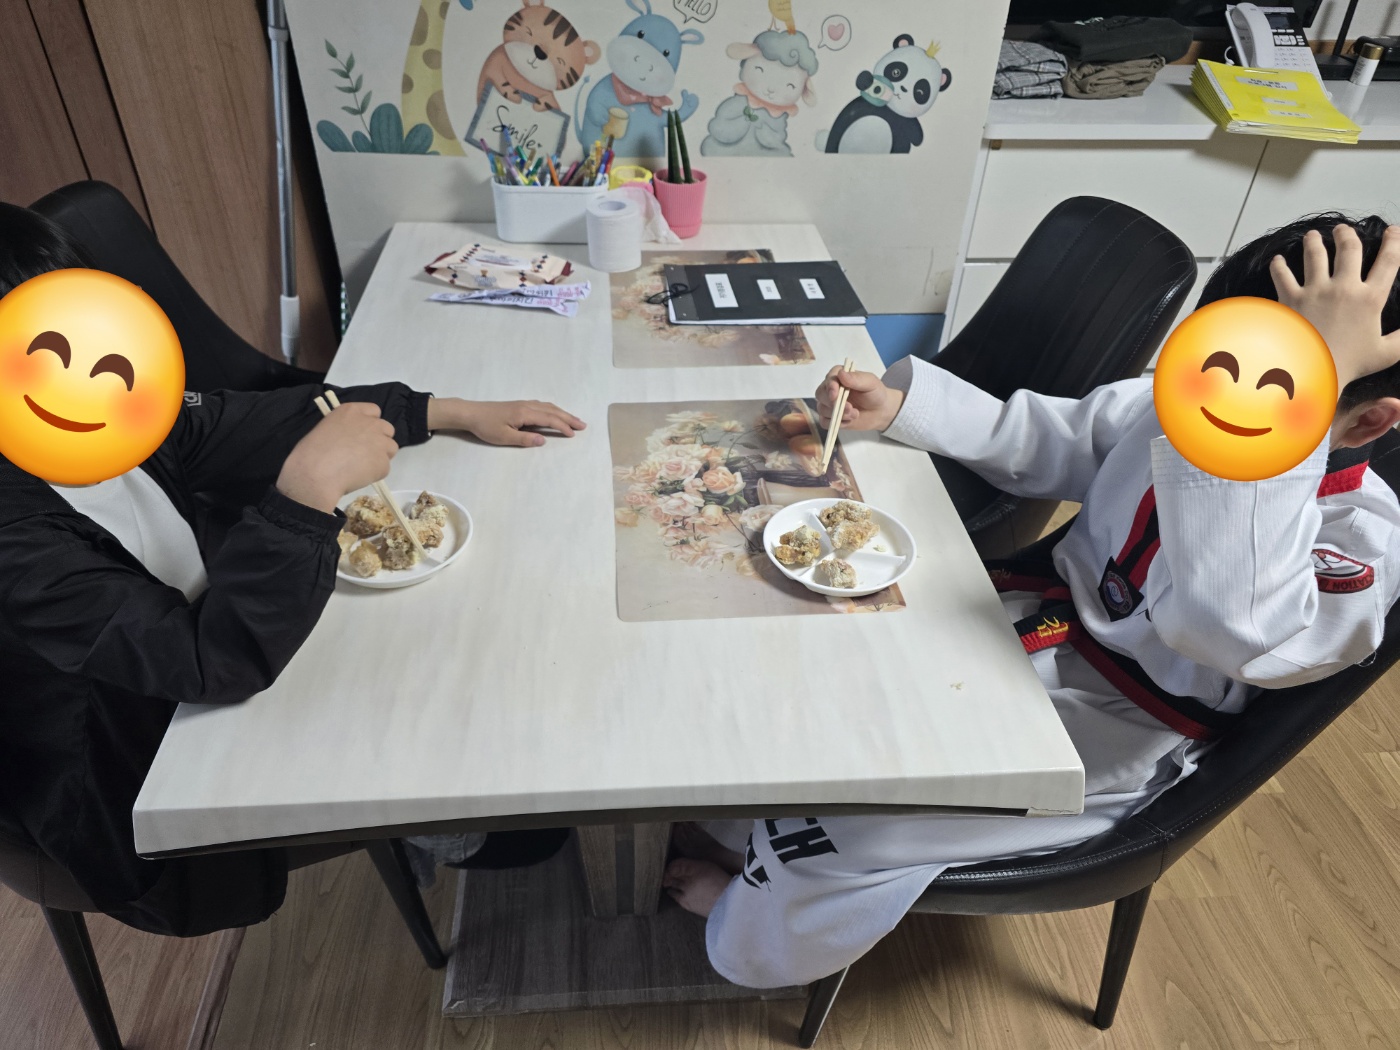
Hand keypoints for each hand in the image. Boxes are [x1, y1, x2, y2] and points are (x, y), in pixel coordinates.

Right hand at [276, 401, 398, 512]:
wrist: (316, 473)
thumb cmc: (312, 452)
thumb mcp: (327, 428)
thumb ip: (346, 429)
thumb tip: (353, 439)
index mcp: (352, 411)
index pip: (374, 411)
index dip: (370, 423)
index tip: (363, 434)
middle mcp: (370, 423)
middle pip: (387, 429)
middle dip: (380, 440)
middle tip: (364, 453)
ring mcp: (379, 442)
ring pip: (391, 448)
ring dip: (381, 456)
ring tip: (361, 467)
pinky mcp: (383, 462)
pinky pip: (384, 468)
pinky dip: (375, 474)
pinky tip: (358, 477)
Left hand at [427, 397, 586, 446]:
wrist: (470, 413)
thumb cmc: (485, 427)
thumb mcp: (504, 437)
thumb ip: (524, 439)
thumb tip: (544, 440)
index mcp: (524, 413)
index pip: (549, 419)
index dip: (563, 426)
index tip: (574, 434)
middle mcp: (527, 406)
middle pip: (552, 410)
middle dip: (568, 418)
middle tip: (583, 425)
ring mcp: (523, 404)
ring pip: (548, 407)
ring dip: (562, 413)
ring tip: (573, 419)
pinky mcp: (519, 405)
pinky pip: (541, 405)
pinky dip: (552, 409)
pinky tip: (554, 413)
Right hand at [815, 366, 904, 431]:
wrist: (880, 411)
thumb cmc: (875, 393)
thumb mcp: (871, 383)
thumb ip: (856, 378)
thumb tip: (841, 373)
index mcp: (839, 376)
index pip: (829, 379)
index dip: (830, 387)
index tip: (835, 395)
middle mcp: (830, 388)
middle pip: (821, 394)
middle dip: (834, 404)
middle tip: (851, 408)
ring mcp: (828, 404)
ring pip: (822, 410)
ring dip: (839, 414)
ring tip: (855, 414)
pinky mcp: (830, 417)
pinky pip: (824, 422)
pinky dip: (836, 423)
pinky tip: (848, 421)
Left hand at [1270, 224, 1399, 390]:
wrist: (1310, 371)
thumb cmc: (1347, 365)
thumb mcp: (1385, 353)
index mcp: (1370, 299)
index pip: (1389, 262)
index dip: (1394, 242)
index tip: (1393, 230)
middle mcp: (1344, 288)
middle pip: (1349, 250)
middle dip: (1347, 235)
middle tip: (1343, 229)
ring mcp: (1315, 291)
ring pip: (1315, 255)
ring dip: (1314, 242)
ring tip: (1313, 235)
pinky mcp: (1290, 298)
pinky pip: (1282, 276)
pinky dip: (1278, 266)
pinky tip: (1277, 260)